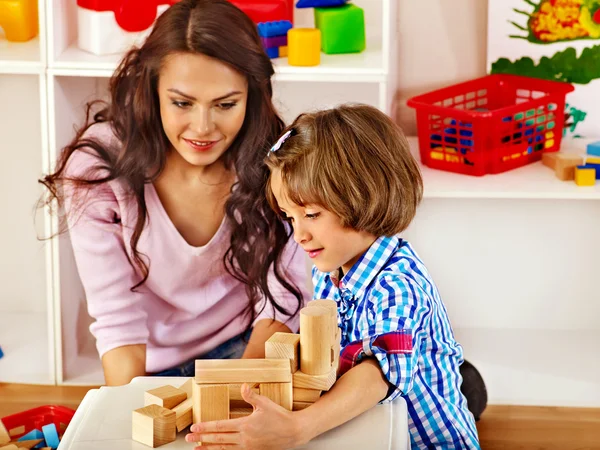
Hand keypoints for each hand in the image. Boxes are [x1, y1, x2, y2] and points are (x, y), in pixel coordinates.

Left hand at [185, 383, 306, 449]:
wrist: (294, 432)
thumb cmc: (281, 417)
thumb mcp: (266, 403)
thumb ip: (252, 396)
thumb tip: (243, 386)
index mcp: (245, 425)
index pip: (220, 426)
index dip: (206, 427)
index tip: (195, 427)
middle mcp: (244, 438)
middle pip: (218, 439)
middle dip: (202, 439)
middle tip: (189, 438)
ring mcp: (248, 447)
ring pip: (224, 448)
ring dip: (209, 448)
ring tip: (198, 448)